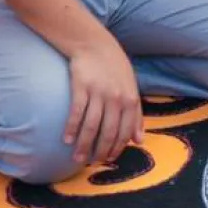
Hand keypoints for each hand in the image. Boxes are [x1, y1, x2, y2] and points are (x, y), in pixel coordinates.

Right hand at [64, 34, 142, 167]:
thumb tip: (140, 140)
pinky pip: (76, 113)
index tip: (109, 158)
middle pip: (108, 132)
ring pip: (91, 126)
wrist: (95, 45)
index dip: (117, 148)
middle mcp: (116, 98)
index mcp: (131, 99)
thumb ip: (137, 115)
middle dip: (100, 151)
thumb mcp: (132, 89)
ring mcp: (98, 93)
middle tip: (91, 162)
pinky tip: (67, 139)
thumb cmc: (115, 69)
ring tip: (78, 157)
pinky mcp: (81, 88)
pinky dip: (71, 128)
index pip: (125, 131)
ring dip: (84, 145)